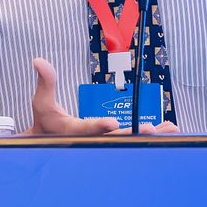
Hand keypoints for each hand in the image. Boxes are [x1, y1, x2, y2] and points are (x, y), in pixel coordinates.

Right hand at [27, 58, 179, 135]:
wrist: (48, 146)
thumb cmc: (45, 124)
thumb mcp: (41, 103)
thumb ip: (45, 82)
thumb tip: (39, 60)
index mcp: (72, 131)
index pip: (86, 129)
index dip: (99, 126)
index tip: (112, 123)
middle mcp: (90, 141)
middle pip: (113, 139)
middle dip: (132, 135)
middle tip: (150, 128)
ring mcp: (102, 144)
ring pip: (127, 142)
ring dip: (147, 137)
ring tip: (168, 129)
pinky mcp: (111, 143)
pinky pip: (132, 141)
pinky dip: (148, 137)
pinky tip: (166, 131)